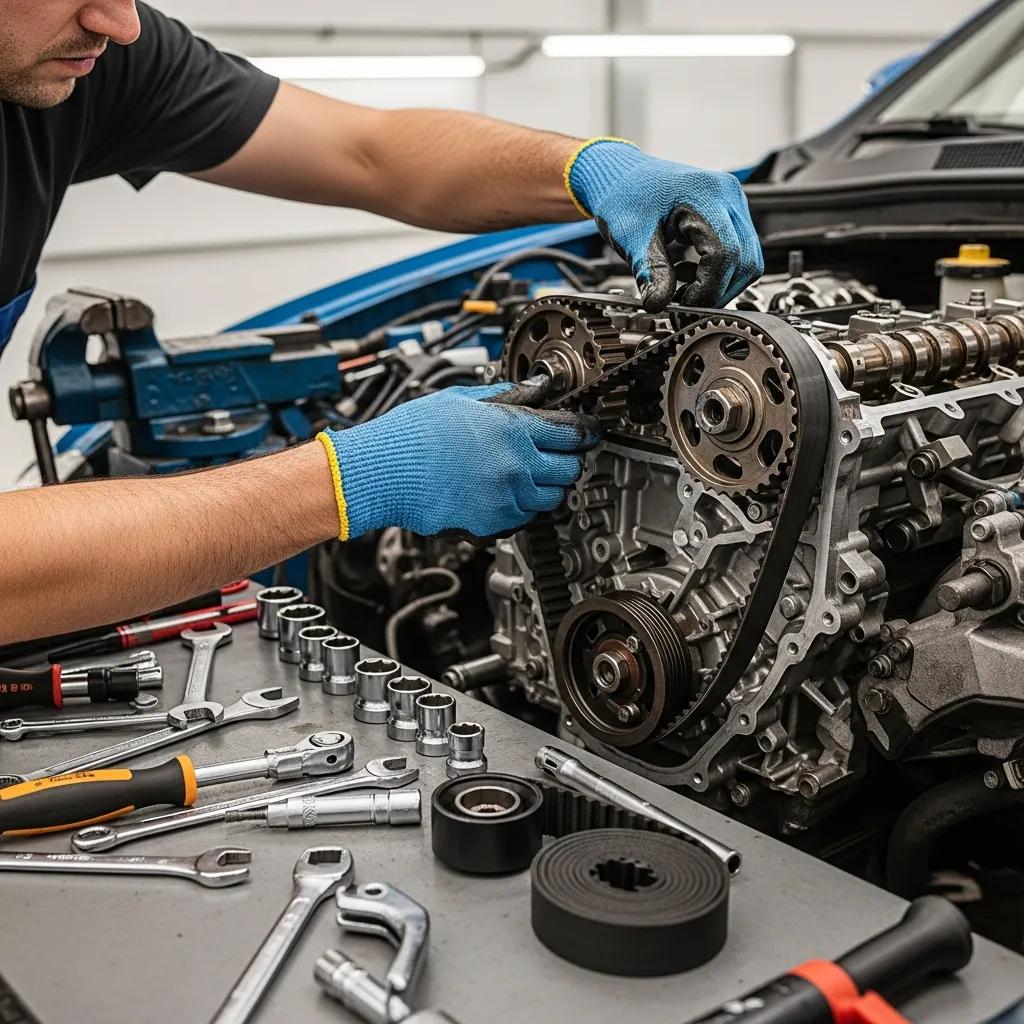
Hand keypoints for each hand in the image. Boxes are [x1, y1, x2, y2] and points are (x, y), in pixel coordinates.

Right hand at [317, 380, 600, 538]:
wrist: (383, 472)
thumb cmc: (412, 434)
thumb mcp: (460, 399)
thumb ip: (504, 397)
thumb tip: (532, 390)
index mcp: (512, 429)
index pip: (571, 431)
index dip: (587, 430)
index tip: (591, 431)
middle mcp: (516, 466)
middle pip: (570, 468)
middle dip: (569, 460)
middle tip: (561, 453)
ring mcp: (506, 498)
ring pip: (553, 499)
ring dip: (548, 487)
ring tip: (531, 475)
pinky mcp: (492, 522)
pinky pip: (525, 518)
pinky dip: (523, 507)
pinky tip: (508, 493)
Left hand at [566, 138, 763, 311]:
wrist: (622, 175)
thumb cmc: (624, 195)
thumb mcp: (632, 238)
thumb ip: (651, 272)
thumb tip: (660, 305)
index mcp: (706, 194)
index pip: (725, 254)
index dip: (707, 288)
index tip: (684, 305)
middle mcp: (727, 194)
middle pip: (746, 260)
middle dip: (717, 291)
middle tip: (684, 303)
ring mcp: (733, 202)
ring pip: (748, 259)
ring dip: (719, 283)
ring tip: (683, 286)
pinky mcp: (729, 213)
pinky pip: (740, 251)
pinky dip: (718, 271)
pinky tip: (688, 272)